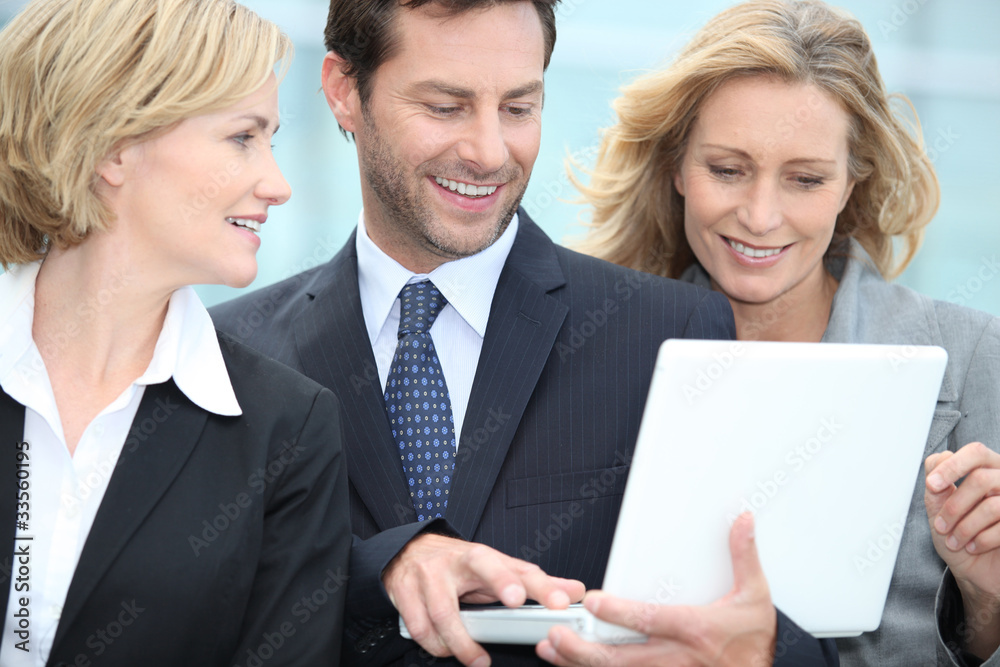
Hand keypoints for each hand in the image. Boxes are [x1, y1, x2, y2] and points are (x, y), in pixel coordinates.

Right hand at [383, 532, 585, 666]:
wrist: (407, 552)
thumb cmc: (456, 565)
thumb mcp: (495, 570)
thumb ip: (533, 583)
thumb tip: (575, 591)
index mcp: (483, 556)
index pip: (518, 568)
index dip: (541, 585)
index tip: (559, 600)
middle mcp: (457, 561)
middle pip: (483, 566)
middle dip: (502, 582)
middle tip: (517, 602)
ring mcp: (428, 575)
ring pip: (445, 613)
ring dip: (462, 644)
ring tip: (477, 660)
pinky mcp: (404, 592)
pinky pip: (420, 627)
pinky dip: (435, 645)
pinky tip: (445, 650)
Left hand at [536, 513, 776, 666]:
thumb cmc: (755, 644)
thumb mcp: (755, 597)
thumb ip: (743, 556)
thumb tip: (741, 521)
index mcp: (694, 630)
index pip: (650, 620)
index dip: (618, 613)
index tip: (592, 602)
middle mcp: (677, 658)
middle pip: (622, 657)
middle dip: (584, 648)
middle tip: (555, 634)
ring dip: (582, 663)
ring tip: (554, 651)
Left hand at [925, 443, 999, 658]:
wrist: (975, 573)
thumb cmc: (957, 536)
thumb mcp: (938, 508)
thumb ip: (937, 483)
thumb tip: (939, 459)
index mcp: (987, 471)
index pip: (976, 452)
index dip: (953, 466)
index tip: (932, 485)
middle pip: (982, 479)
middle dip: (954, 506)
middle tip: (941, 525)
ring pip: (992, 505)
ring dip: (965, 527)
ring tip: (954, 541)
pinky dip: (981, 540)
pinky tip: (973, 547)